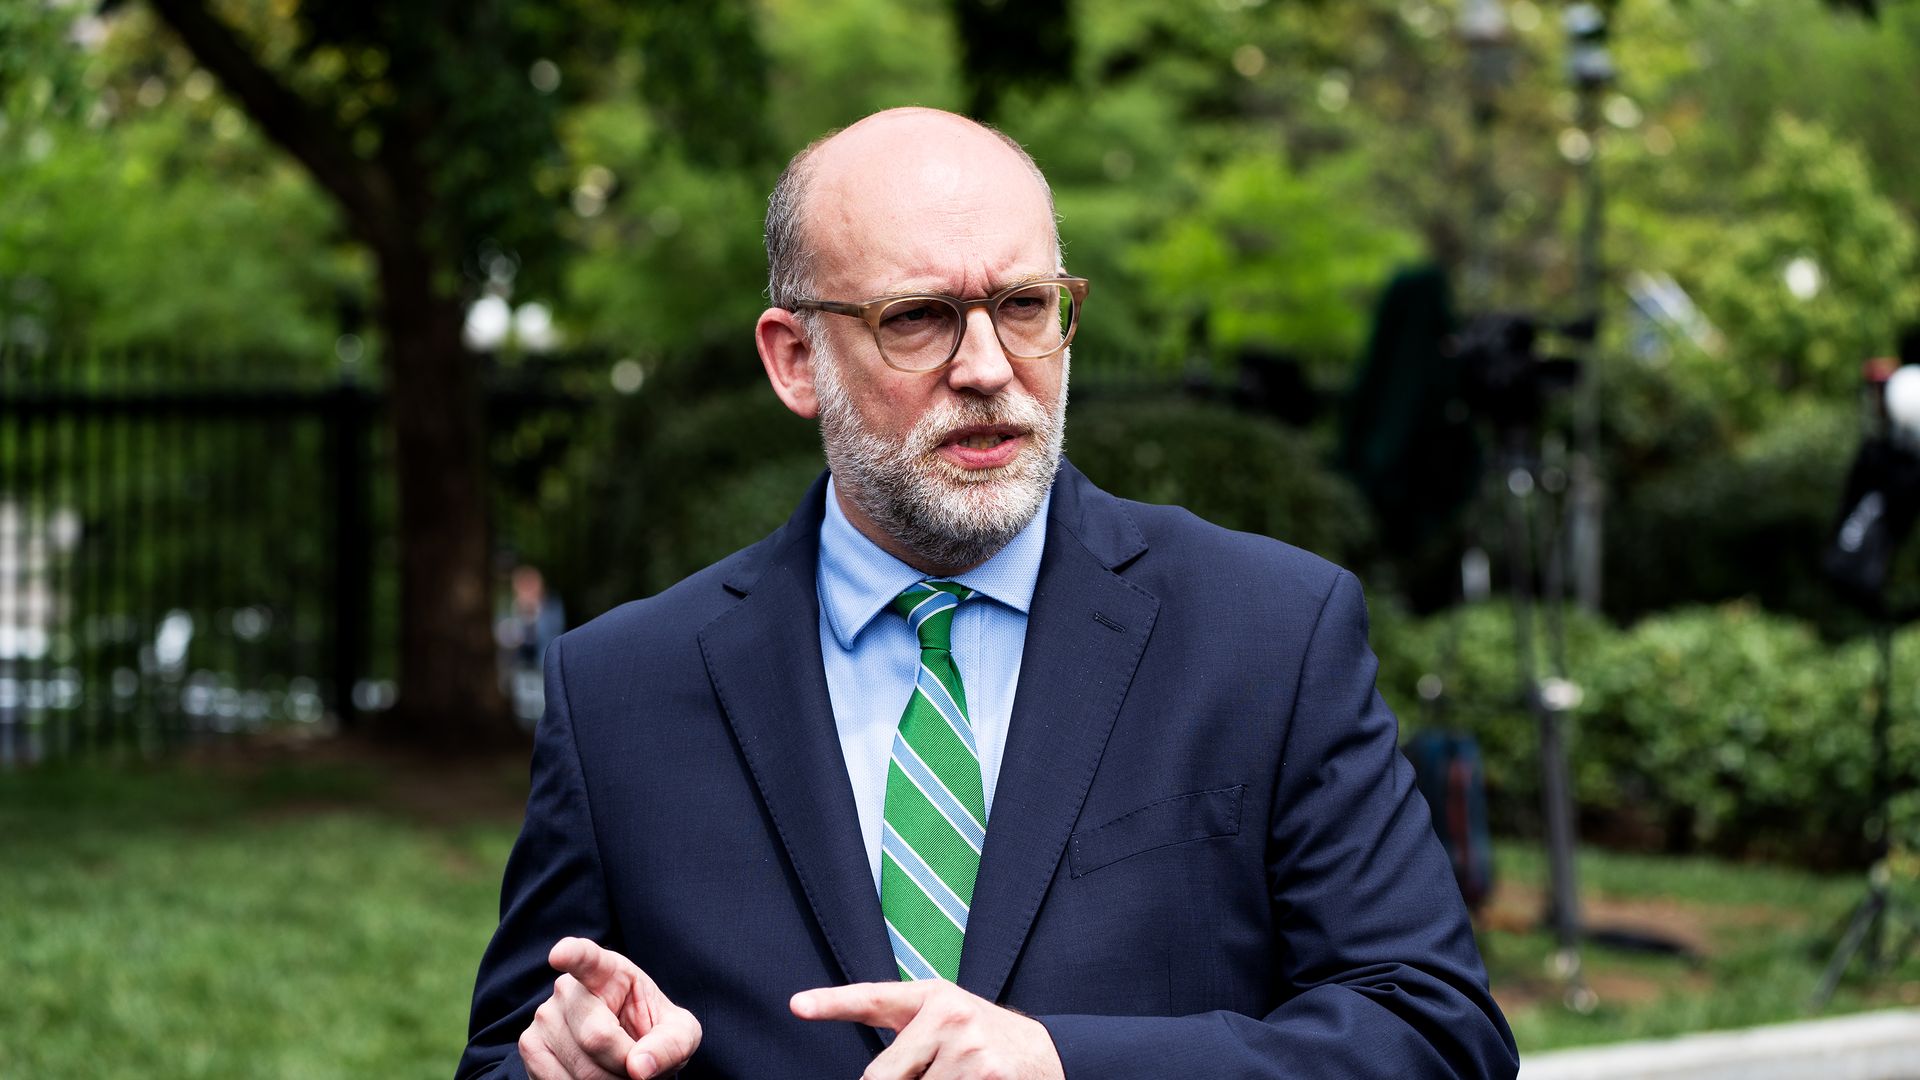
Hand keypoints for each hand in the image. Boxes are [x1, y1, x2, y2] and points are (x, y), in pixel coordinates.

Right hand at [518, 937, 701, 1079]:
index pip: (586, 958)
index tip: (559, 954)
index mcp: (608, 971)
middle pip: (596, 1038)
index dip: (572, 955)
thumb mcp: (681, 1035)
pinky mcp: (530, 1047)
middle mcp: (568, 989)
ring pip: (578, 1069)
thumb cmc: (656, 1035)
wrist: (632, 1055)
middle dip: (625, 1066)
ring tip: (617, 1073)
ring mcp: (544, 1017)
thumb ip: (669, 1046)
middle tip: (636, 1066)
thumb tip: (638, 1067)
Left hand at [790, 980, 1063, 1079]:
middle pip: (882, 1076)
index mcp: (932, 997)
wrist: (1042, 1055)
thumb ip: (901, 1038)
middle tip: (925, 1071)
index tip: (797, 1005)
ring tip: (953, 1076)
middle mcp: (949, 1016)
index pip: (873, 999)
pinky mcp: (986, 1077)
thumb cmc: (977, 1038)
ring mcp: (969, 1049)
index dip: (831, 1003)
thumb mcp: (942, 1019)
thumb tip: (870, 1078)